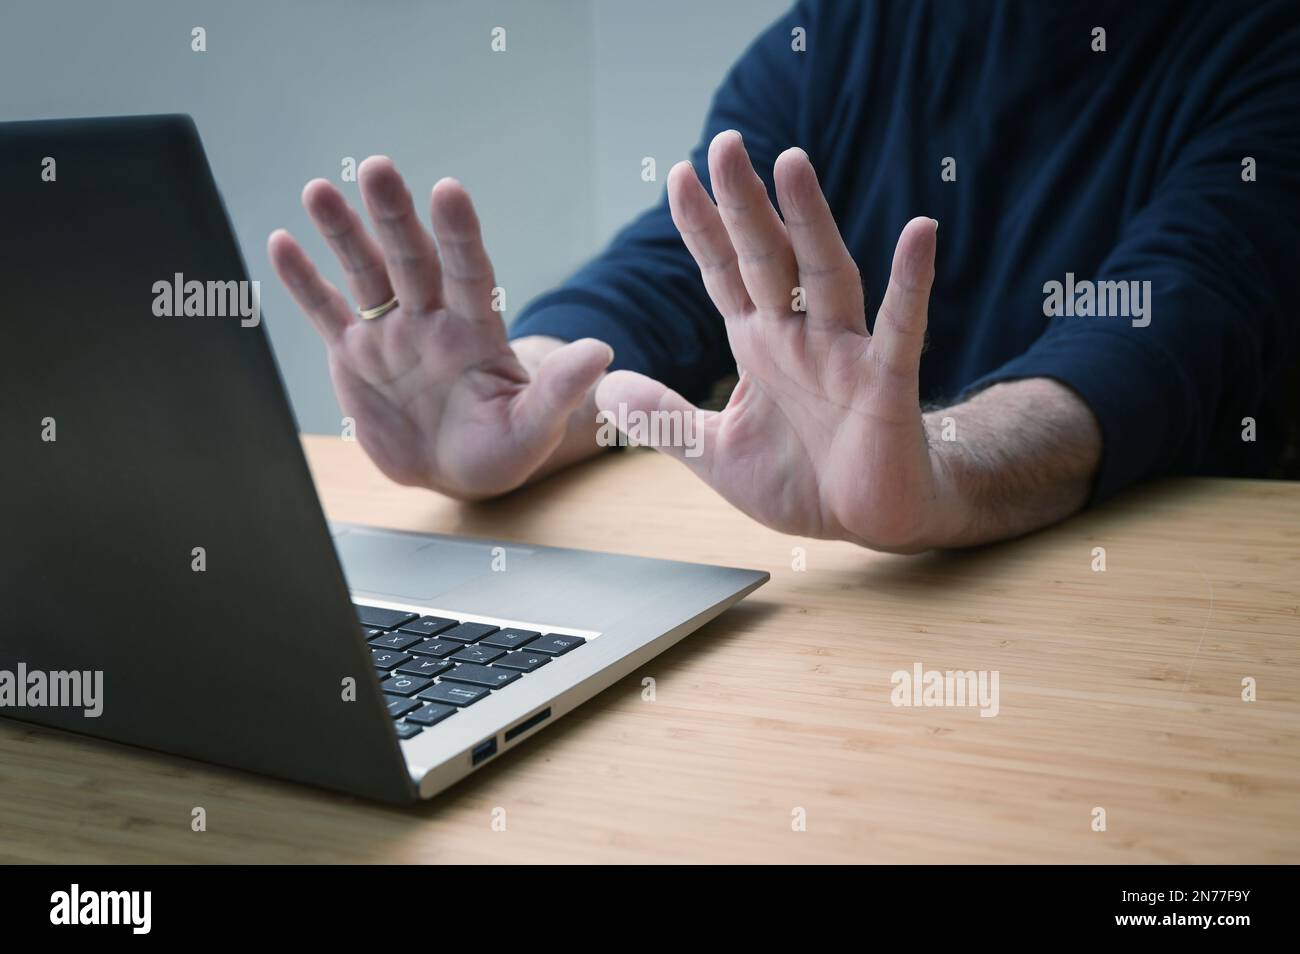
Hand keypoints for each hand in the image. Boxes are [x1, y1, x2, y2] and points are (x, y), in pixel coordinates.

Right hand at [268, 157, 611, 498]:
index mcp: (476, 330)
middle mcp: (431, 319)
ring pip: (364, 273)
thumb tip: (604, 352)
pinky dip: (303, 281)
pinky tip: (281, 243)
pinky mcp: (353, 356)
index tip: (449, 191)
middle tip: (377, 168)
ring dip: (342, 232)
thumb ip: (560, 391)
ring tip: (318, 190)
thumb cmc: (501, 449)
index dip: (459, 233)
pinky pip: (326, 311)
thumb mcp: (534, 427)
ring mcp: (390, 333)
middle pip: (411, 259)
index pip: (469, 272)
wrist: (454, 472)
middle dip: (394, 215)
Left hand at [596, 131, 957, 551]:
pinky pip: (900, 328)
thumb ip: (666, 418)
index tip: (677, 174)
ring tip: (792, 163)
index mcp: (760, 344)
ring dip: (809, 221)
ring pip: (825, 275)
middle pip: (767, 257)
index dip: (702, 226)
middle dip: (743, 204)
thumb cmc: (801, 481)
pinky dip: (911, 283)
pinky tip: (919, 234)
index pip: (724, 273)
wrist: (870, 520)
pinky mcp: (887, 384)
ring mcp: (844, 354)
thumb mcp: (715, 452)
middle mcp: (800, 336)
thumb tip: (606, 387)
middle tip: (723, 141)